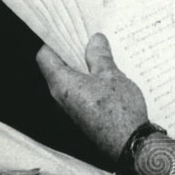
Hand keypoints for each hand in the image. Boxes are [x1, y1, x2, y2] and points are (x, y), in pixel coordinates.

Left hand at [37, 33, 147, 164]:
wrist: (130, 144)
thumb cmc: (118, 111)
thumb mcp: (111, 76)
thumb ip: (100, 56)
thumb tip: (94, 40)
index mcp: (61, 84)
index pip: (45, 56)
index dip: (53, 40)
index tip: (66, 30)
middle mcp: (61, 98)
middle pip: (58, 67)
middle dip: (72, 52)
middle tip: (89, 38)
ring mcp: (72, 108)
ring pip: (72, 80)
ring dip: (84, 67)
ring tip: (102, 54)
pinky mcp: (83, 116)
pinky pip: (82, 92)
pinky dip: (91, 81)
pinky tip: (108, 76)